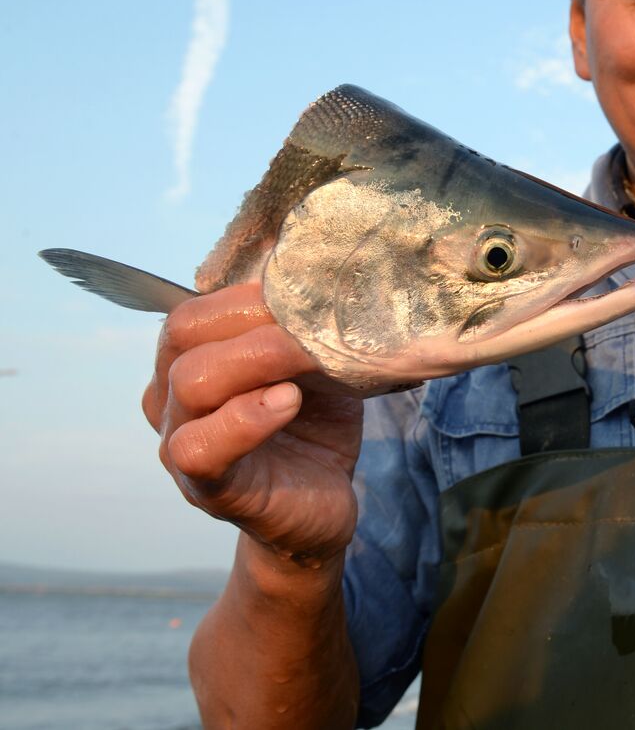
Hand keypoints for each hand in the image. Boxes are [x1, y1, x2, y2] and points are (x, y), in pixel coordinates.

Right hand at [142, 283, 363, 565]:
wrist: (324, 504)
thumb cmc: (315, 423)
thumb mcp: (313, 363)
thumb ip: (302, 325)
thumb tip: (317, 269)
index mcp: (190, 360)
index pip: (194, 310)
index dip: (247, 295)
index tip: (307, 292)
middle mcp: (172, 397)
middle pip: (185, 335)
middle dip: (255, 318)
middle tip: (316, 320)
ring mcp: (180, 441)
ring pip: (190, 383)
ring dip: (258, 359)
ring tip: (310, 357)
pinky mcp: (205, 487)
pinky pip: (201, 448)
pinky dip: (245, 418)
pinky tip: (288, 402)